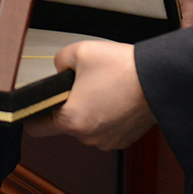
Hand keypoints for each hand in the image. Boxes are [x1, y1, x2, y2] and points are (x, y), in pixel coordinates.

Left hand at [25, 40, 154, 149]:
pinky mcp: (123, 139)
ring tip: (102, 89)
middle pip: (64, 124)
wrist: (160, 79)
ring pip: (86, 126)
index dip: (32, 114)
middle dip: (68, 105)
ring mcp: (107, 141)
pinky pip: (104, 129)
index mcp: (72, 120)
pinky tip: (115, 98)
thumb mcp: (80, 52)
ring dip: (88, 111)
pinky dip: (106, 116)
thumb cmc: (124, 68)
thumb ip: (58, 62)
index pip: (36, 128)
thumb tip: (59, 71)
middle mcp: (89, 136)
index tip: (37, 106)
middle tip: (80, 85)